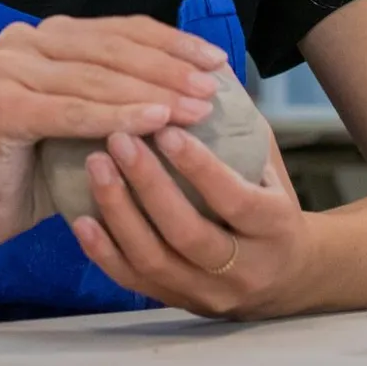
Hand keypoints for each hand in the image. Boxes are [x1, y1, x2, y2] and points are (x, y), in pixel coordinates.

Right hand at [0, 16, 227, 257]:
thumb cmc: (37, 168)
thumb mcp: (87, 120)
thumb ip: (121, 91)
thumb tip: (198, 81)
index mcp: (46, 36)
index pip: (120, 30)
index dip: (172, 43)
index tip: (217, 60)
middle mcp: (22, 41)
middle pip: (111, 50)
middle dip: (168, 68)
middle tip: (212, 89)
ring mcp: (6, 69)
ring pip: (96, 80)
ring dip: (152, 93)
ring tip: (196, 109)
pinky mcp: (1, 106)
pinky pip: (72, 112)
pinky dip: (117, 117)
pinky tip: (155, 121)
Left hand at [69, 129, 316, 318]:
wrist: (285, 278)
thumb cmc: (271, 203)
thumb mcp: (267, 163)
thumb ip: (237, 124)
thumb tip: (202, 63)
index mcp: (275, 228)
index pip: (235, 200)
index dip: (199, 166)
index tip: (166, 127)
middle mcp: (242, 270)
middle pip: (187, 233)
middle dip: (148, 185)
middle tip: (118, 139)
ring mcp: (205, 292)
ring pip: (154, 260)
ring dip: (118, 211)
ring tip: (95, 165)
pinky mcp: (174, 302)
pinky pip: (133, 281)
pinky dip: (103, 251)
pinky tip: (80, 218)